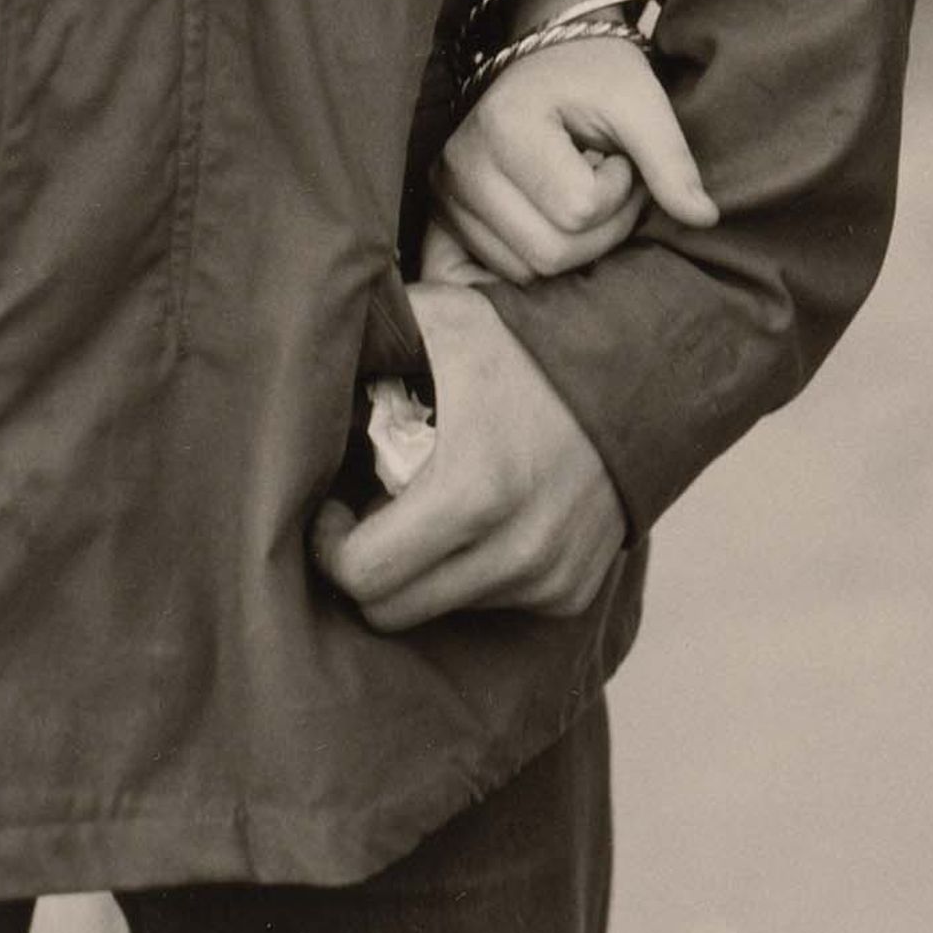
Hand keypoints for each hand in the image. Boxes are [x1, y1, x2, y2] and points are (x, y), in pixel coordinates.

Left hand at [309, 279, 628, 632]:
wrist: (642, 365)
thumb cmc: (525, 340)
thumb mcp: (441, 321)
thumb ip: (366, 337)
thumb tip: (290, 364)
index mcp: (473, 491)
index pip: (362, 576)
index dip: (329, 544)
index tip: (331, 507)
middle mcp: (517, 551)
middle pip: (392, 611)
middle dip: (365, 567)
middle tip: (365, 514)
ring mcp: (549, 577)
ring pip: (440, 610)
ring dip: (419, 572)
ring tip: (423, 507)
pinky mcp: (571, 591)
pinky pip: (492, 605)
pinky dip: (472, 573)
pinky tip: (478, 519)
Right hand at [433, 30, 717, 281]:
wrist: (547, 53)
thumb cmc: (596, 72)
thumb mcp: (641, 100)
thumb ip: (672, 160)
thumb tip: (704, 219)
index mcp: (505, 126)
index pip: (578, 210)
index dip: (618, 191)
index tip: (618, 155)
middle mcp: (461, 165)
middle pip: (551, 253)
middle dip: (602, 228)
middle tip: (610, 182)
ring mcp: (447, 195)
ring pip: (528, 271)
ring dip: (574, 243)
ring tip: (581, 191)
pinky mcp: (446, 215)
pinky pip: (503, 271)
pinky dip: (541, 253)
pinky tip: (554, 212)